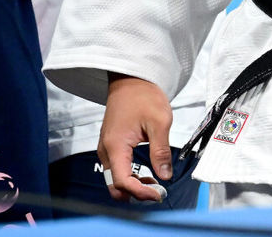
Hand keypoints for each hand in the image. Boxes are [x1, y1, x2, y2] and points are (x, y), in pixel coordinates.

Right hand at [98, 75, 173, 202]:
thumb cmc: (143, 95)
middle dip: (135, 193)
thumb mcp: (159, 122)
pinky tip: (145, 172)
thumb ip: (161, 151)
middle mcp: (106, 149)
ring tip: (154, 182)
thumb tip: (164, 175)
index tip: (159, 194)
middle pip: (115, 186)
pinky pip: (116, 169)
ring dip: (133, 186)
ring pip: (115, 179)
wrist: (131, 78)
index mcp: (116, 145)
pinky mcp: (111, 144)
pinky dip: (129, 176)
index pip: (122, 182)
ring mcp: (106, 147)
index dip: (141, 192)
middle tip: (156, 191)